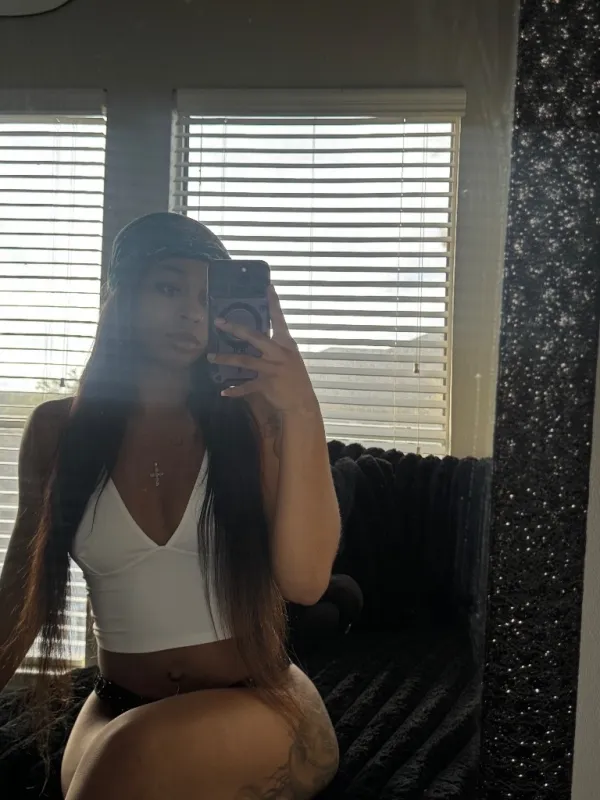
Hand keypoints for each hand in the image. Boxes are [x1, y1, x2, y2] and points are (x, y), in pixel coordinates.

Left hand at [207, 285, 318, 414]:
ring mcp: (272, 368)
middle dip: (235, 329)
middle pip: (254, 336)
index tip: (267, 287)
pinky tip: (224, 391)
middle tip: (219, 322)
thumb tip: (260, 339)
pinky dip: (234, 390)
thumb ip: (277, 347)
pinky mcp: (266, 384)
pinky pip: (246, 386)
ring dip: (225, 359)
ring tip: (211, 357)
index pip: (280, 320)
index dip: (274, 303)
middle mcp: (278, 353)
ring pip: (244, 360)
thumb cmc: (296, 378)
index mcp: (286, 344)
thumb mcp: (291, 358)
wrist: (302, 402)